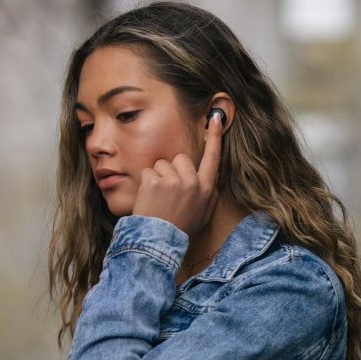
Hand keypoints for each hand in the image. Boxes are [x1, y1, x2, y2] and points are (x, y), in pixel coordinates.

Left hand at [132, 112, 223, 235]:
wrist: (160, 242)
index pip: (213, 158)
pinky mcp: (155, 182)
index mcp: (206, 189)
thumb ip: (209, 195)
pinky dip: (144, 184)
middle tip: (167, 193)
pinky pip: (147, 172)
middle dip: (172, 170)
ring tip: (157, 199)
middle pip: (180, 158)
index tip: (216, 117)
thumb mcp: (203, 214)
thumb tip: (212, 180)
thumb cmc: (180, 229)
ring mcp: (173, 181)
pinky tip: (148, 199)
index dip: (215, 137)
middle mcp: (192, 182)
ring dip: (157, 177)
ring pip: (162, 164)